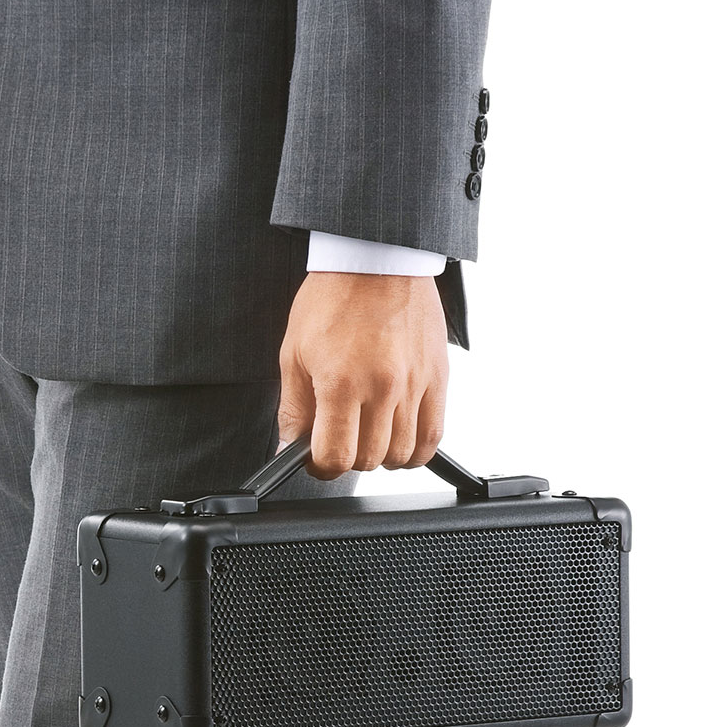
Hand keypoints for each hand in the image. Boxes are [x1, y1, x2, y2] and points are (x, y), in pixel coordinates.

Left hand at [277, 272, 448, 478]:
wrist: (375, 259)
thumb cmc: (332, 299)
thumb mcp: (294, 353)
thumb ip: (293, 409)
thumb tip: (287, 449)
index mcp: (341, 382)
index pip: (336, 456)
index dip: (320, 467)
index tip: (315, 459)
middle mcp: (382, 388)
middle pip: (369, 460)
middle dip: (348, 459)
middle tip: (338, 441)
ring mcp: (414, 384)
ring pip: (403, 455)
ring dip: (381, 455)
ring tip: (366, 435)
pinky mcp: (438, 377)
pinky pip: (435, 434)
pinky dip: (417, 449)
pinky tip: (399, 439)